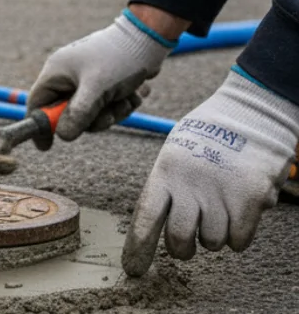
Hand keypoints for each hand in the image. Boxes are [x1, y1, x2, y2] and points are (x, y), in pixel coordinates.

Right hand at [26, 9, 176, 148]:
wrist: (149, 38)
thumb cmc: (119, 57)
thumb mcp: (97, 88)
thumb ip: (78, 113)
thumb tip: (63, 136)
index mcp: (56, 72)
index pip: (37, 103)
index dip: (40, 126)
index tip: (46, 147)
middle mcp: (68, 77)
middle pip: (68, 114)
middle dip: (93, 118)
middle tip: (108, 114)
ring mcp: (86, 80)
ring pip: (92, 113)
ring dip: (113, 111)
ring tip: (128, 96)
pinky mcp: (104, 83)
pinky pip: (107, 106)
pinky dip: (122, 103)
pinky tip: (135, 91)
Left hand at [123, 69, 298, 275]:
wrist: (250, 114)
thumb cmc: (208, 136)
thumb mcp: (175, 155)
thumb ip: (167, 188)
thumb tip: (157, 225)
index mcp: (165, 173)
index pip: (146, 217)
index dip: (139, 247)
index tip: (134, 269)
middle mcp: (190, 185)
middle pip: (180, 240)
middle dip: (182, 249)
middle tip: (187, 243)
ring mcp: (221, 192)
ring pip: (212, 243)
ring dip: (215, 236)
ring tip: (219, 210)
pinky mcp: (250, 198)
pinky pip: (239, 240)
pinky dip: (240, 236)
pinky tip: (239, 214)